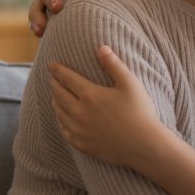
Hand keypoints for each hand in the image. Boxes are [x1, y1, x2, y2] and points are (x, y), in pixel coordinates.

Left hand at [48, 45, 161, 167]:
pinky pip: (63, 130)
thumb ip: (114, 64)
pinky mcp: (81, 144)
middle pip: (59, 94)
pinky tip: (62, 118)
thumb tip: (101, 47)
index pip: (67, 78)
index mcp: (90, 95)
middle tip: (52, 77)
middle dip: (54, 83)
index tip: (51, 64)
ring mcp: (78, 130)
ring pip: (59, 112)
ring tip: (55, 95)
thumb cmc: (140, 113)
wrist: (143, 146)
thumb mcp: (130, 84)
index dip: (57, 70)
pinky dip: (59, 120)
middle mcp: (79, 112)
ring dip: (55, 101)